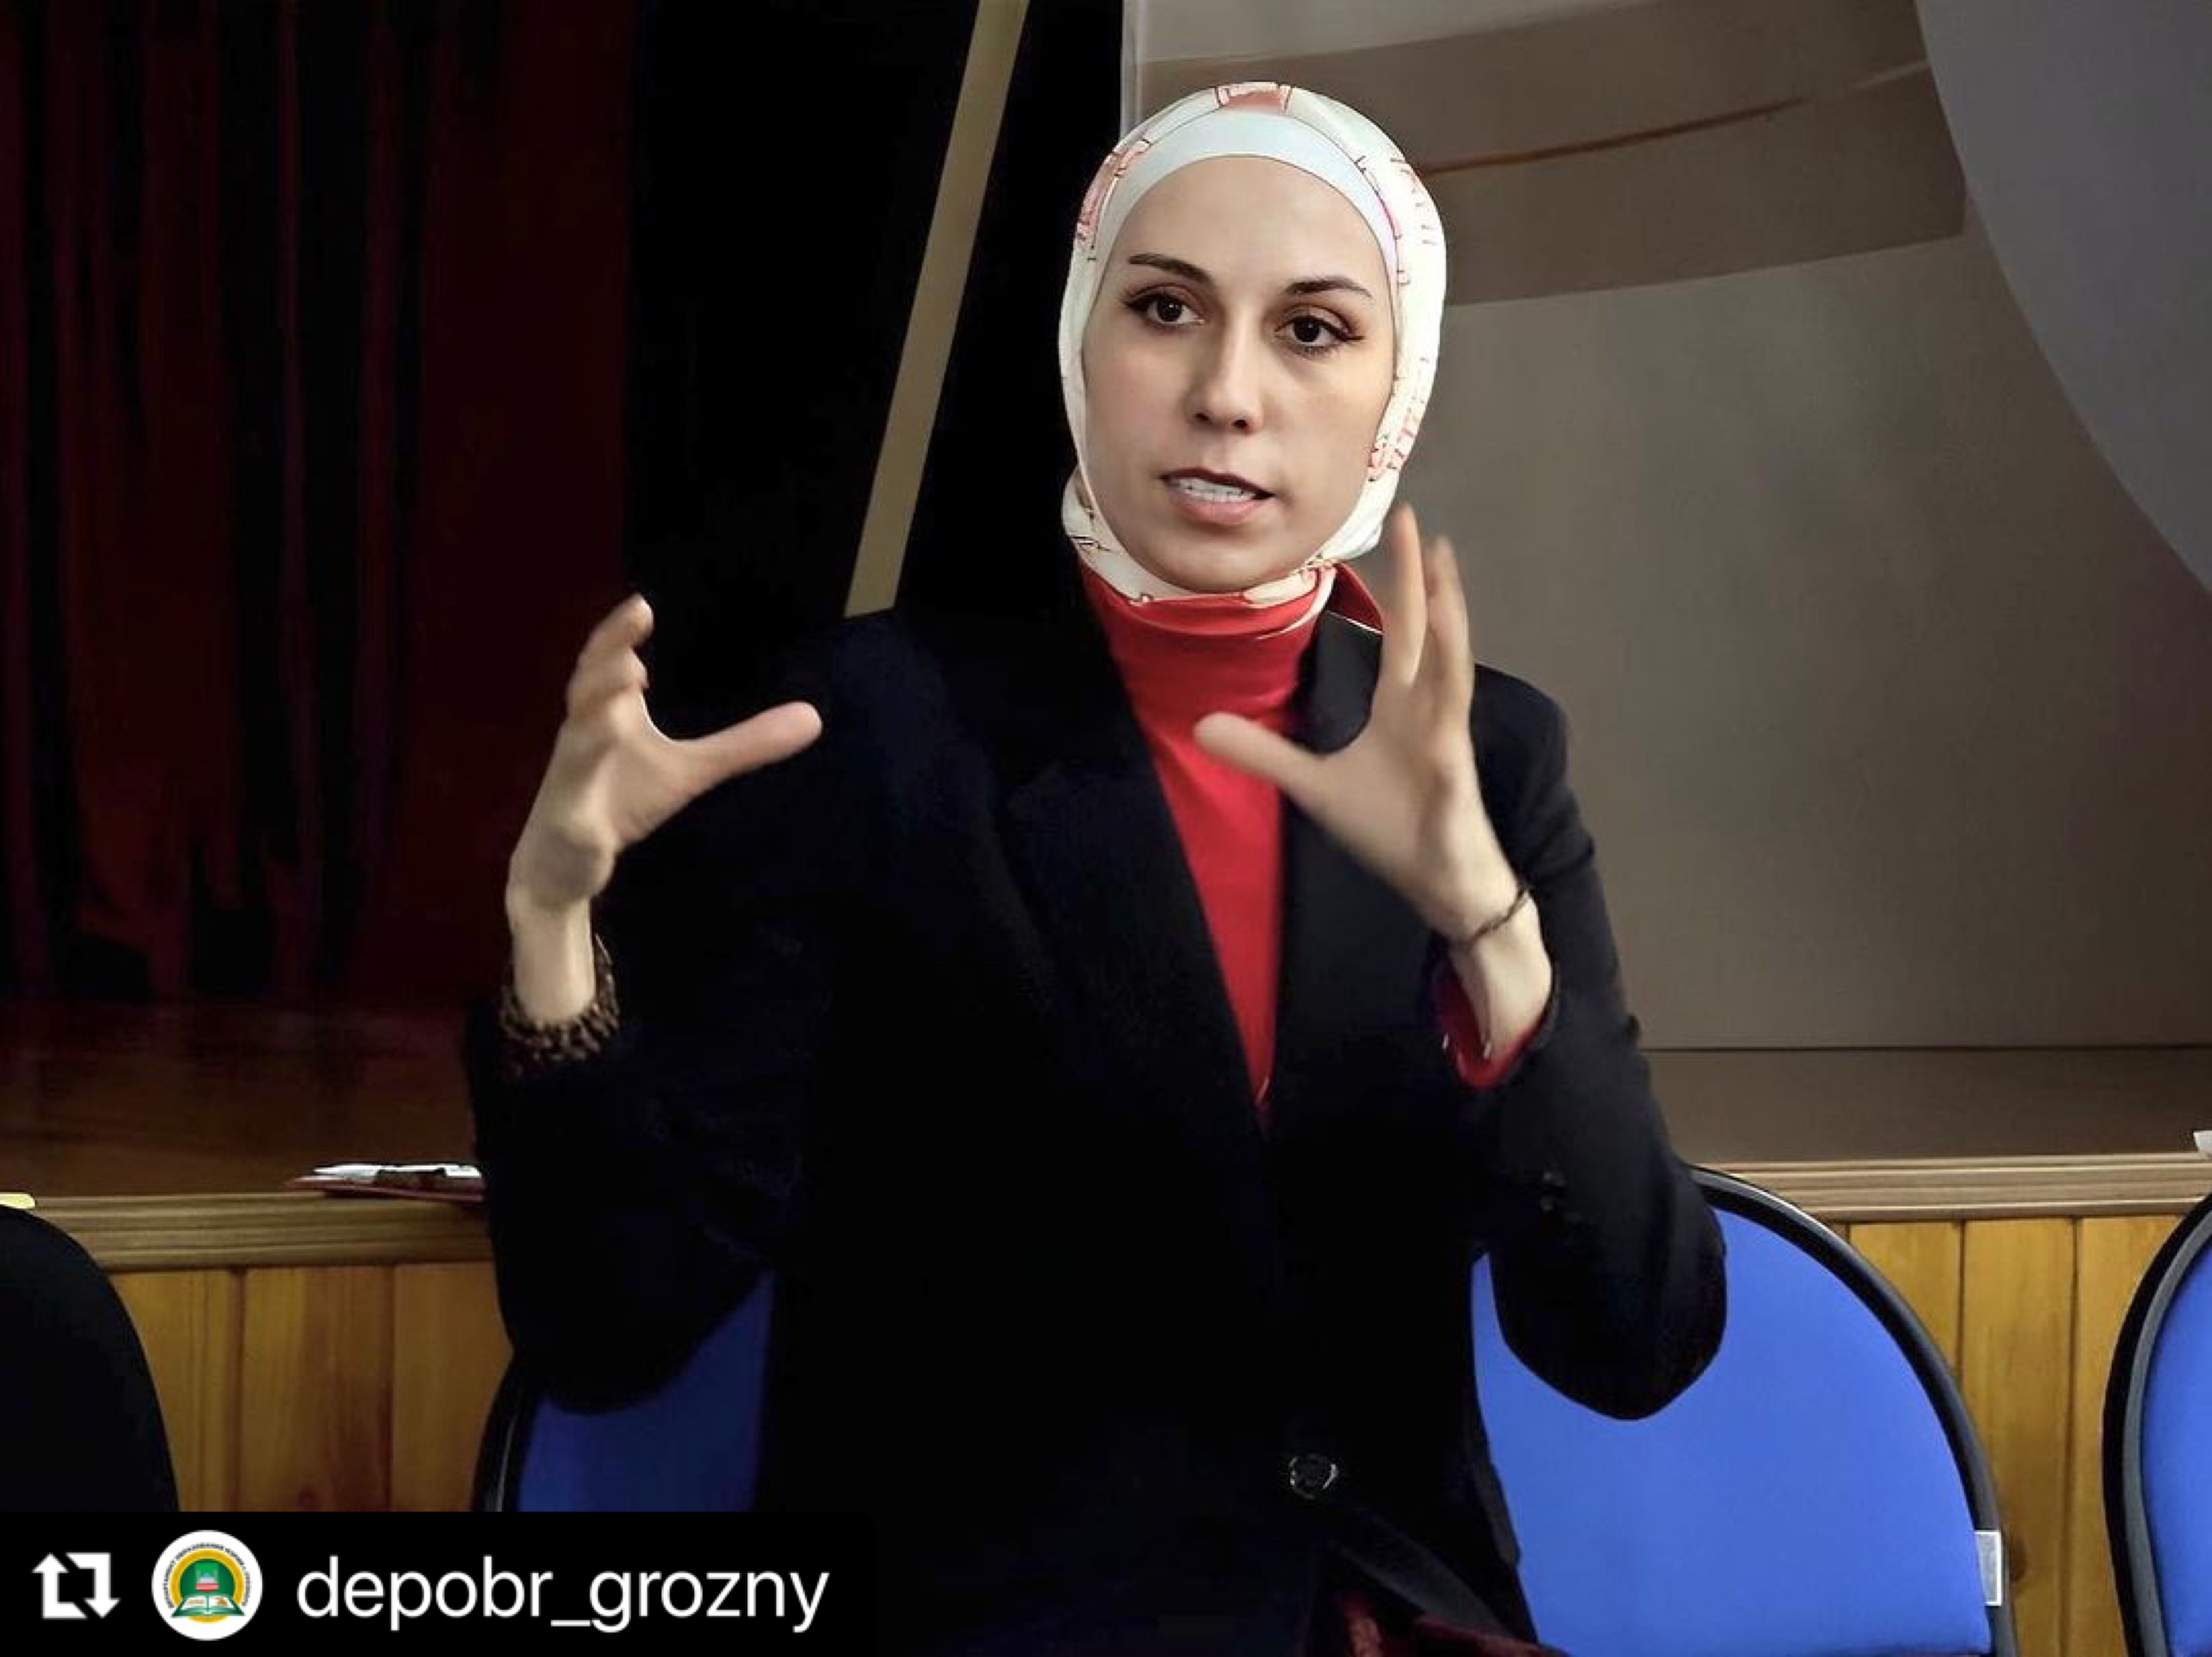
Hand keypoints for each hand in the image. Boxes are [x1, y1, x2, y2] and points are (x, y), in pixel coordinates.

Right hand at [506, 593, 822, 915]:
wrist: (567, 862)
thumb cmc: (621, 798)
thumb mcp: (691, 770)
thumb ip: (744, 744)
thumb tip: (814, 718)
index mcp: (608, 713)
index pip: (609, 663)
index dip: (620, 634)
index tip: (643, 605)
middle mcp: (584, 736)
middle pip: (588, 687)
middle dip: (608, 653)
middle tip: (635, 615)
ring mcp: (571, 780)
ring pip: (576, 743)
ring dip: (595, 716)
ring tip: (627, 680)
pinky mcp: (570, 826)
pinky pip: (574, 817)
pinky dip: (583, 807)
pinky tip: (597, 809)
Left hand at [1193, 503, 1515, 937]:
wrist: (1440, 882)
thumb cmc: (1392, 828)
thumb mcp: (1314, 786)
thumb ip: (1264, 753)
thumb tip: (1202, 724)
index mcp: (1401, 705)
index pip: (1399, 632)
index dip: (1395, 584)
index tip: (1391, 530)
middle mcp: (1428, 709)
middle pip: (1426, 632)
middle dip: (1421, 578)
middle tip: (1418, 521)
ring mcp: (1446, 740)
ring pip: (1449, 670)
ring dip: (1447, 623)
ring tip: (1443, 575)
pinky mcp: (1454, 779)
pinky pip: (1452, 738)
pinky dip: (1449, 714)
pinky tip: (1448, 688)